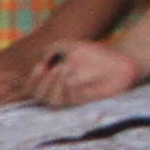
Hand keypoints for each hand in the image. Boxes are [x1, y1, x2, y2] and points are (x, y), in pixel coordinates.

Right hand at [29, 37, 146, 107]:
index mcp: (52, 81)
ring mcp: (71, 99)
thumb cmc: (94, 54)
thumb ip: (52, 49)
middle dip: (42, 82)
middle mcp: (59, 93)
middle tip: (53, 68)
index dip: (32, 79)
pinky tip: (70, 78)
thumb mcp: (69, 46)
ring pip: (52, 101)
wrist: (117, 61)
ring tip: (63, 68)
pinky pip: (68, 101)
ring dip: (53, 85)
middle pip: (39, 96)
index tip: (41, 66)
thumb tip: (43, 62)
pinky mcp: (83, 103)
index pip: (32, 88)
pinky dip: (66, 89)